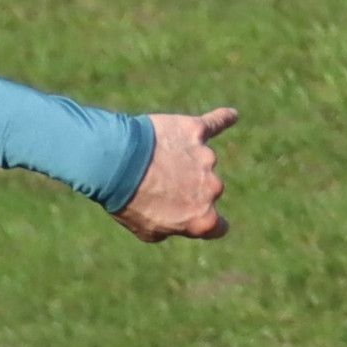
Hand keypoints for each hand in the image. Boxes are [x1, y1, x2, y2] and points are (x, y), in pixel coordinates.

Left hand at [114, 107, 236, 241]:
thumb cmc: (128, 202)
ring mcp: (206, 157)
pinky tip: (231, 116)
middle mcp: (212, 188)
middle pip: (207, 191)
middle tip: (153, 186)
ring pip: (200, 161)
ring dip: (180, 161)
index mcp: (202, 218)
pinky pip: (214, 123)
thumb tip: (181, 220)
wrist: (115, 165)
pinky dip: (222, 119)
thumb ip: (172, 227)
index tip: (193, 218)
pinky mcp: (195, 130)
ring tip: (150, 161)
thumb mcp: (147, 230)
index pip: (217, 226)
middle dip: (185, 189)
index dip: (202, 223)